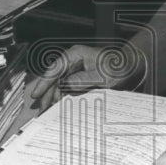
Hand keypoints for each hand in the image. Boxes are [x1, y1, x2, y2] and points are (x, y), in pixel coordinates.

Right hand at [28, 42, 144, 112]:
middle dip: (46, 93)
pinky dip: (61, 96)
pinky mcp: (77, 76)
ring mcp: (74, 68)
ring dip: (52, 96)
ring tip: (47, 110)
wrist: (129, 67)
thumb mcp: (102, 76)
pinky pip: (65, 86)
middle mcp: (73, 60)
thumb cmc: (118, 67)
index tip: (37, 94)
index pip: (55, 68)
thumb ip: (84, 80)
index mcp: (76, 54)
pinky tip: (58, 105)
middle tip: (41, 108)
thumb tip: (66, 85)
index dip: (44, 82)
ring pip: (58, 83)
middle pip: (54, 77)